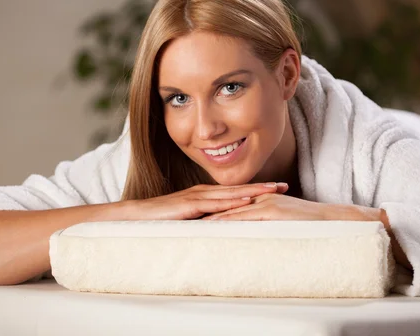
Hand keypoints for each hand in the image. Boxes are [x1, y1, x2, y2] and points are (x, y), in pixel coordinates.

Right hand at [123, 182, 288, 219]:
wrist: (134, 217)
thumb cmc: (159, 221)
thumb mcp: (187, 223)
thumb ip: (202, 224)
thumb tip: (218, 233)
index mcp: (205, 197)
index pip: (235, 193)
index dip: (257, 191)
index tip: (277, 190)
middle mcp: (204, 193)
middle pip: (239, 190)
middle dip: (262, 188)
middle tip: (285, 186)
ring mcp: (197, 197)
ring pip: (231, 194)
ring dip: (253, 192)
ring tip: (274, 191)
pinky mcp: (190, 205)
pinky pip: (216, 203)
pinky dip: (233, 202)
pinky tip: (247, 202)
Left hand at [202, 193, 381, 221]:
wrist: (332, 219)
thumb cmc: (310, 224)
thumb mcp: (283, 223)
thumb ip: (267, 225)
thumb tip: (255, 236)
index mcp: (261, 201)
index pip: (231, 206)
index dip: (212, 212)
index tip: (193, 218)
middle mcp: (260, 199)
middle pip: (226, 206)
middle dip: (205, 213)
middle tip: (184, 219)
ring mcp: (265, 204)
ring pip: (231, 211)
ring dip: (210, 218)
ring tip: (190, 225)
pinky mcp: (271, 212)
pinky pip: (244, 218)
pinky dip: (226, 223)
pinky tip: (213, 229)